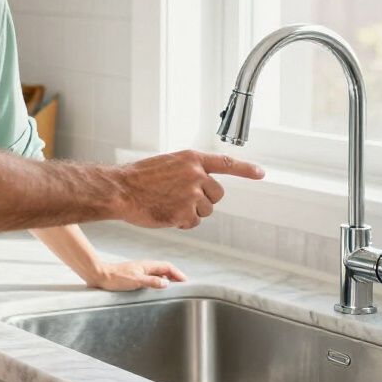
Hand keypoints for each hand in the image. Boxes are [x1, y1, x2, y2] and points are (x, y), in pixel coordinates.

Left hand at [83, 259, 187, 291]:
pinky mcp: (134, 277)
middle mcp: (144, 267)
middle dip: (174, 276)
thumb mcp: (135, 280)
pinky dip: (157, 283)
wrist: (99, 276)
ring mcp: (139, 272)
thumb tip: (166, 283)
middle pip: (164, 270)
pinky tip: (155, 291)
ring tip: (172, 290)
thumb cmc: (116, 278)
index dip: (178, 273)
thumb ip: (151, 281)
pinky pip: (150, 279)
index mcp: (147, 265)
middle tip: (182, 286)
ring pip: (157, 274)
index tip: (186, 281)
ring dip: (166, 280)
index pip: (167, 266)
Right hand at [115, 150, 263, 229]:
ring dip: (191, 212)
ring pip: (206, 210)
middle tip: (181, 198)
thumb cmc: (139, 178)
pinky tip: (165, 214)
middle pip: (217, 194)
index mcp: (191, 159)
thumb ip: (187, 171)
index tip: (260, 173)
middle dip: (204, 200)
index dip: (245, 169)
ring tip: (168, 204)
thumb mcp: (167, 164)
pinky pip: (193, 222)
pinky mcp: (186, 212)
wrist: (121, 190)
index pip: (226, 163)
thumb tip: (202, 186)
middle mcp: (196, 174)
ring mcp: (192, 194)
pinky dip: (182, 222)